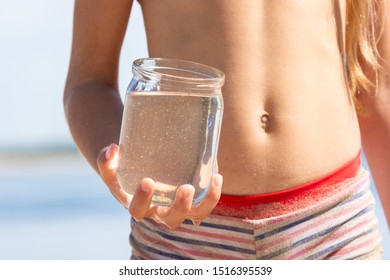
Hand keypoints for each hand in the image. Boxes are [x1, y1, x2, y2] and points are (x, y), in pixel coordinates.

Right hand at [97, 143, 222, 228]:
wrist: (140, 167)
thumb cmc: (124, 168)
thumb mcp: (111, 165)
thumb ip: (106, 159)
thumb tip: (113, 149)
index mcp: (138, 206)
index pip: (138, 210)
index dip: (142, 200)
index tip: (147, 181)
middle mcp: (159, 212)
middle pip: (171, 219)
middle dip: (180, 207)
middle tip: (184, 188)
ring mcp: (178, 207)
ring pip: (195, 215)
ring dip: (205, 203)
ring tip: (213, 181)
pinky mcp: (193, 199)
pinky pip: (205, 203)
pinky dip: (213, 194)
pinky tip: (217, 176)